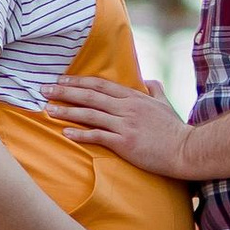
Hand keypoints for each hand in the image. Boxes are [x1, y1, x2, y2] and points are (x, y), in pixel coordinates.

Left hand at [49, 76, 191, 180]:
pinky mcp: (125, 142)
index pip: (101, 84)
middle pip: (90, 95)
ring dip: (67, 111)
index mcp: (134, 97)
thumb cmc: (176, 130)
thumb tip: (149, 81)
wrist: (186, 150)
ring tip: (48, 110)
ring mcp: (125, 124)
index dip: (79, 80)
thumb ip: (155, 90)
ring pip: (90, 114)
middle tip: (44, 89)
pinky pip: (98, 136)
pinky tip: (66, 133)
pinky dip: (80, 134)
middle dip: (65, 91)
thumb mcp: (165, 104)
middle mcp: (127, 107)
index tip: (61, 79)